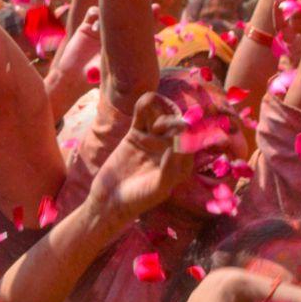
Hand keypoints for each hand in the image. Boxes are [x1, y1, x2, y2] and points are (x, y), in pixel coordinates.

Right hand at [85, 92, 192, 220]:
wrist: (109, 201)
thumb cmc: (138, 199)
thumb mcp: (157, 187)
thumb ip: (170, 167)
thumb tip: (182, 144)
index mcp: (183, 163)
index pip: (190, 141)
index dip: (187, 131)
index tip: (180, 127)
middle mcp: (170, 149)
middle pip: (176, 125)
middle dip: (171, 119)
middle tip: (158, 126)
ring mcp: (152, 140)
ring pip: (159, 117)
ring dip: (159, 108)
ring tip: (151, 106)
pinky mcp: (135, 135)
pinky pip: (142, 117)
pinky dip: (144, 107)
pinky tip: (144, 100)